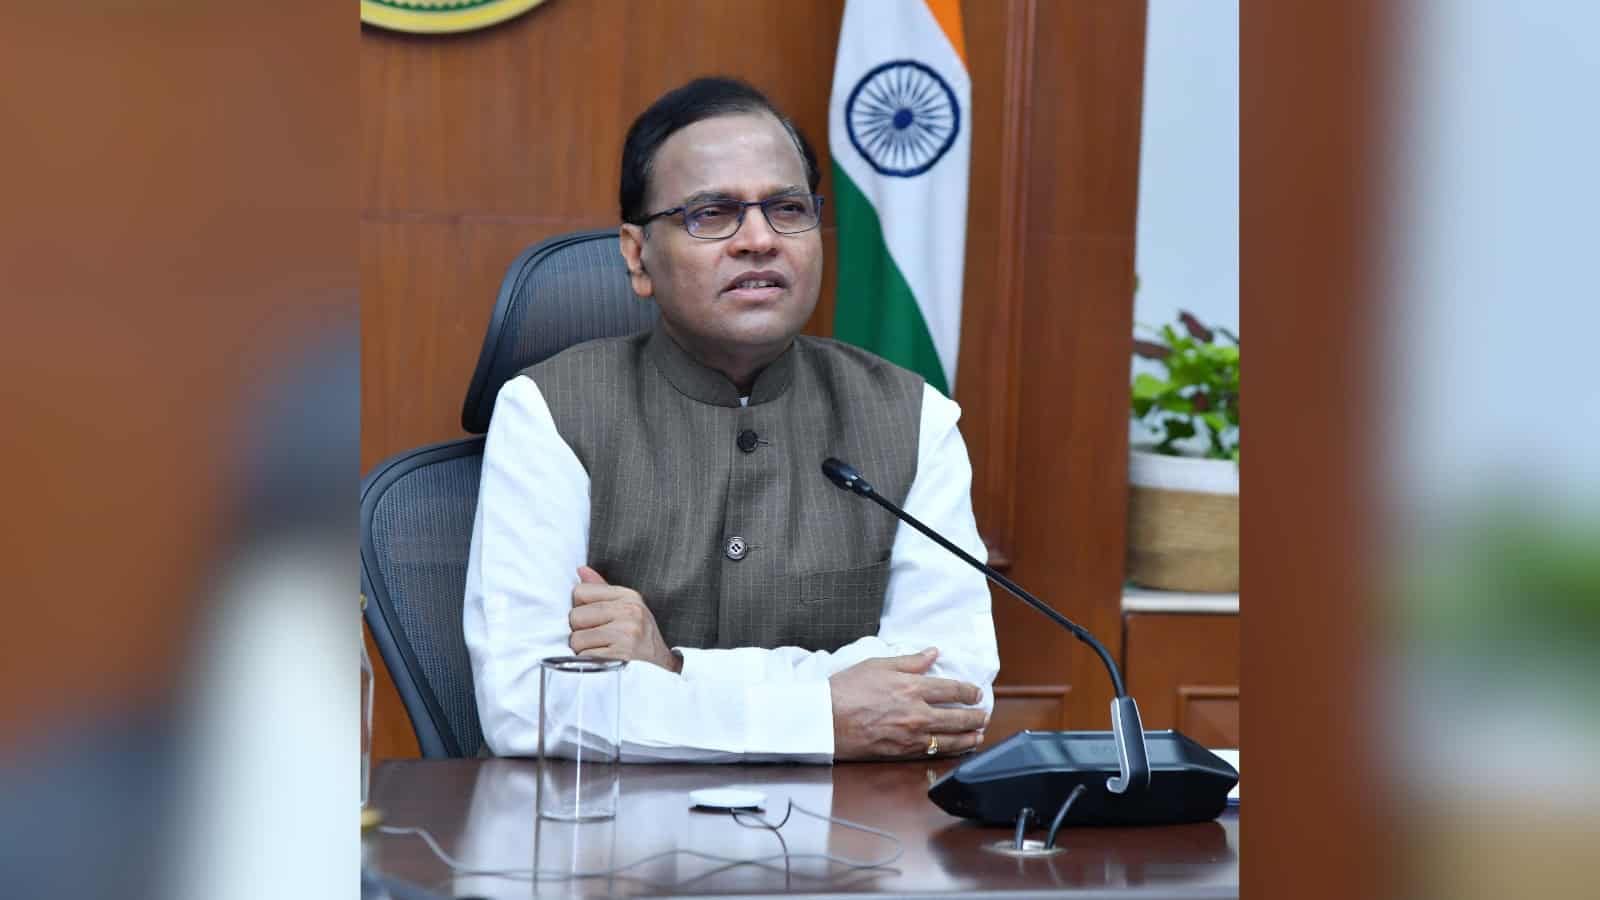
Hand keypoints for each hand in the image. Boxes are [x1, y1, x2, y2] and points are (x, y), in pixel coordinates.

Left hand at [568, 566, 680, 672]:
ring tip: (600, 651)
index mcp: (628, 596)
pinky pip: (585, 658)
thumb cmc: (639, 638)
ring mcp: (626, 634)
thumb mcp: (627, 608)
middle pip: (575, 616)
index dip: (579, 608)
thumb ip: (602, 590)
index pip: (580, 592)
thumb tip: (580, 570)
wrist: (663, 669)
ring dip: (582, 651)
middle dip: (579, 632)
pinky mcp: (621, 656)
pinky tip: (603, 663)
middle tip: (596, 640)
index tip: (591, 620)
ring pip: (577, 640)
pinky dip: (589, 664)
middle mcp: (629, 611)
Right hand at [828, 648, 987, 759]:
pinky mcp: (902, 751)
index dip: (970, 692)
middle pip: (959, 717)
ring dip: (969, 737)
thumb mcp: (878, 665)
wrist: (825, 718)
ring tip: (978, 735)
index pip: (953, 690)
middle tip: (984, 715)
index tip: (977, 693)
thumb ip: (910, 661)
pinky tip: (955, 748)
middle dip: (976, 717)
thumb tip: (932, 654)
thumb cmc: (846, 689)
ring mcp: (911, 735)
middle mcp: (917, 712)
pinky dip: (949, 750)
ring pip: (951, 739)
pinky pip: (933, 752)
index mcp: (912, 687)